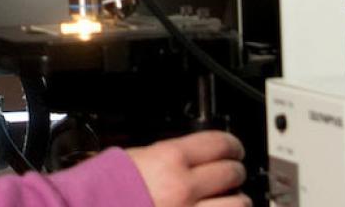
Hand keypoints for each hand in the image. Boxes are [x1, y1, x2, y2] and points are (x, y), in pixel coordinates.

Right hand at [126, 131, 249, 206]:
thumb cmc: (105, 189)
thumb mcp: (134, 158)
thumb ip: (164, 156)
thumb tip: (187, 156)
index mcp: (169, 159)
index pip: (218, 143)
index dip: (231, 144)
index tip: (233, 148)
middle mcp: (186, 187)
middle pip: (232, 173)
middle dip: (235, 171)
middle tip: (233, 172)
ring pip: (239, 205)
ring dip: (238, 201)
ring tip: (232, 200)